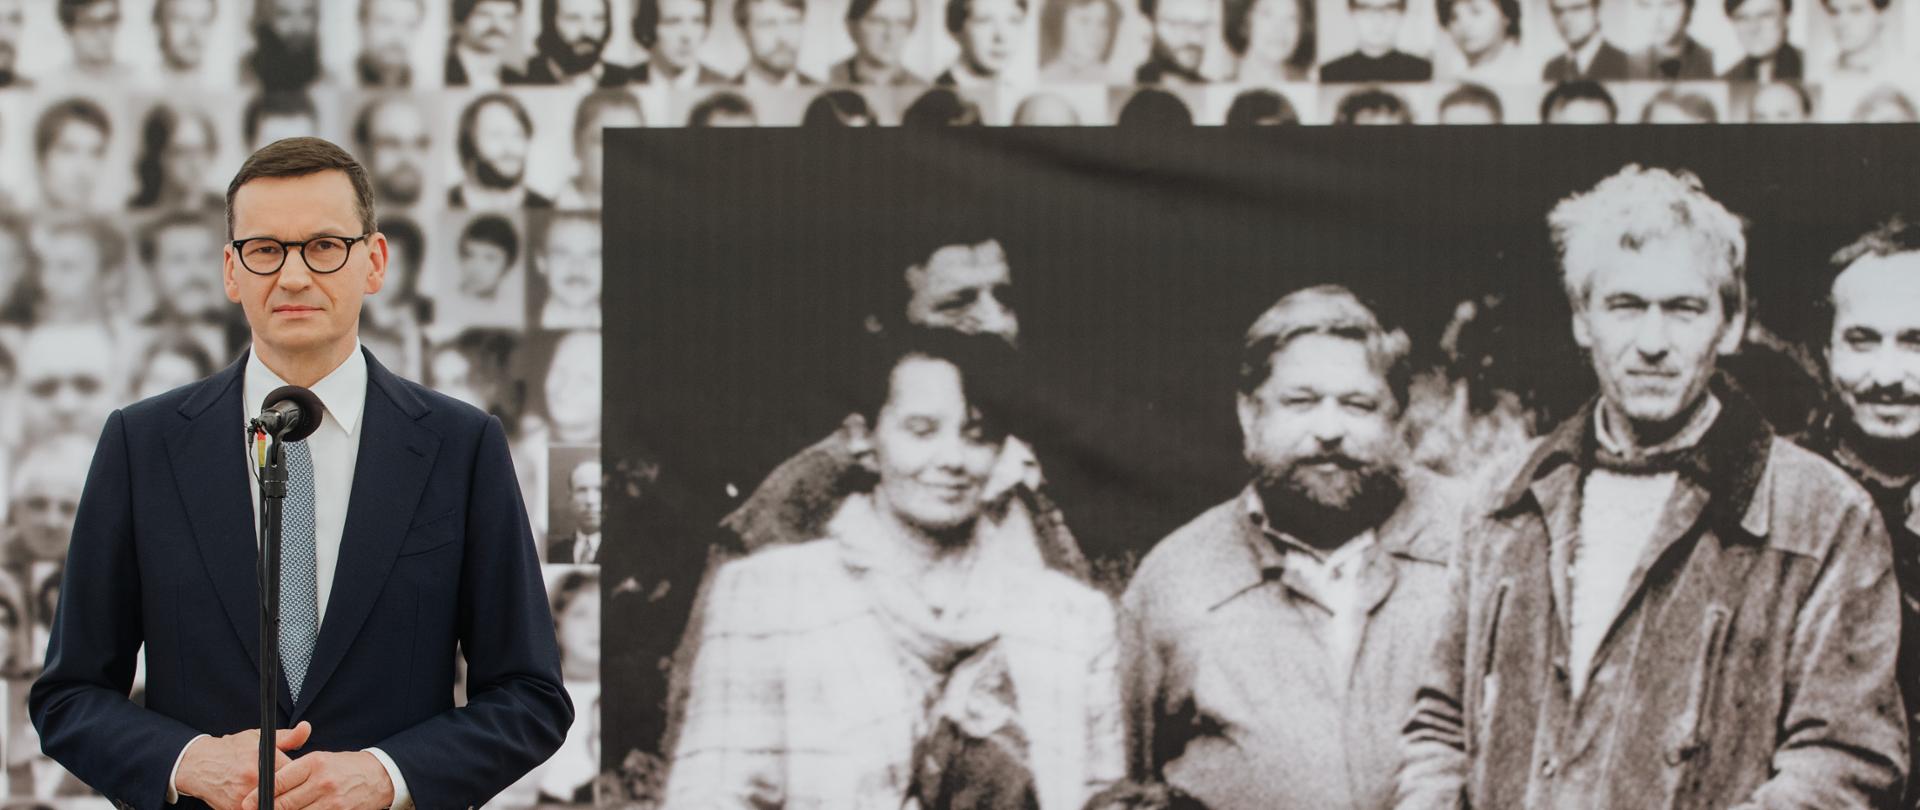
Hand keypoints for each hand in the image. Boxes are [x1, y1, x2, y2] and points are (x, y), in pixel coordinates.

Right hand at [177, 721, 311, 809]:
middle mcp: (254, 781)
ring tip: (274, 793)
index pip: (296, 775)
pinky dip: (262, 807)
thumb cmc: (233, 750)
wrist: (199, 765)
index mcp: (264, 761)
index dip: (300, 777)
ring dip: (277, 802)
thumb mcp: (260, 738)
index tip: (299, 776)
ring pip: (273, 805)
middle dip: (291, 791)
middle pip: (286, 794)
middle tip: (289, 787)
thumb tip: (306, 728)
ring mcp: (244, 799)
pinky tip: (262, 801)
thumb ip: (287, 737)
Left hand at [242, 748, 394, 809]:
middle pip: (284, 803)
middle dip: (267, 809)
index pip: (279, 780)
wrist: (379, 776)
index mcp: (315, 763)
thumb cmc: (345, 767)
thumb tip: (267, 785)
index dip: (259, 794)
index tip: (247, 802)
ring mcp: (331, 801)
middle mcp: (322, 782)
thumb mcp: (321, 758)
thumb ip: (294, 771)